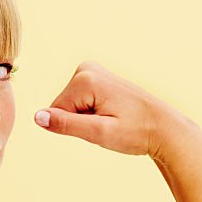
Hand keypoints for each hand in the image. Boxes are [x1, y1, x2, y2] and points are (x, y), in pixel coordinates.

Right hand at [33, 61, 193, 159]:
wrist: (164, 128)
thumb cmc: (136, 132)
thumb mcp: (99, 133)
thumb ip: (66, 124)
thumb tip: (37, 117)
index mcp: (85, 79)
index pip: (57, 112)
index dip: (77, 127)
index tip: (103, 126)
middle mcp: (86, 68)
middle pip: (63, 106)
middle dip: (83, 122)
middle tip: (109, 124)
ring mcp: (92, 71)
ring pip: (72, 106)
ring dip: (89, 119)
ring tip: (113, 119)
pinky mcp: (97, 78)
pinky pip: (82, 103)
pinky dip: (95, 114)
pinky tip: (114, 113)